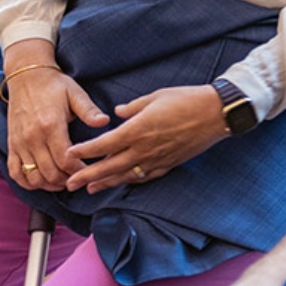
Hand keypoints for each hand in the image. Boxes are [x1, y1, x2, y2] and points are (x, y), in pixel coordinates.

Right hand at [4, 50, 107, 191]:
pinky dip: (27, 182)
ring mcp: (19, 143)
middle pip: (50, 173)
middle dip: (68, 181)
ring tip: (64, 182)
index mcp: (51, 126)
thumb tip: (105, 121)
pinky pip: (15, 172)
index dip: (80, 171)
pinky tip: (41, 181)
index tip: (91, 170)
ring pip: (33, 176)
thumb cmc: (54, 85)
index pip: (66, 160)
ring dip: (49, 185)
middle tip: (80, 179)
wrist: (25, 75)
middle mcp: (32, 138)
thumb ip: (89, 110)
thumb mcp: (75, 94)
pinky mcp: (11, 144)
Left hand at [65, 85, 228, 193]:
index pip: (104, 144)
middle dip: (87, 175)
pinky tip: (122, 182)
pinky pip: (145, 176)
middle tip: (69, 183)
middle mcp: (145, 148)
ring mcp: (157, 159)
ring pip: (126, 175)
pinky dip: (130, 180)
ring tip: (89, 188)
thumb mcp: (155, 96)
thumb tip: (118, 112)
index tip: (69, 154)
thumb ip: (133, 107)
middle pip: (110, 166)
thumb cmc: (186, 100)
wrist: (216, 113)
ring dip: (105, 182)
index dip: (85, 151)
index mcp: (138, 129)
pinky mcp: (169, 163)